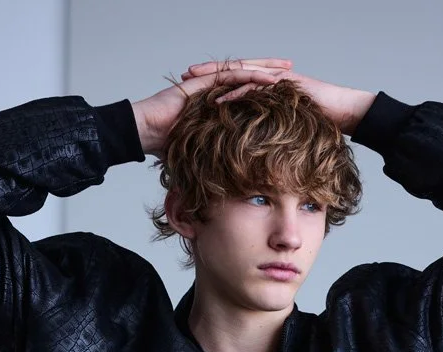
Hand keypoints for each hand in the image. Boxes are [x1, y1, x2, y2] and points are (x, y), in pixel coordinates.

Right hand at [132, 59, 292, 156]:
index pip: (247, 93)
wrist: (146, 132)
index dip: (266, 93)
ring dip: (266, 69)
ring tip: (287, 69)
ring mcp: (209, 84)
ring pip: (244, 71)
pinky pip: (230, 75)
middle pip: (250, 77)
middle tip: (295, 72)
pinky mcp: (202, 82)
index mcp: (217, 102)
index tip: (286, 95)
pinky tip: (266, 76)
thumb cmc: (166, 145)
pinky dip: (248, 75)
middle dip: (273, 74)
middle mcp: (216, 89)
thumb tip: (224, 191)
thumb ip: (214, 164)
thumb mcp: (199, 155)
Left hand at [180, 59, 374, 134]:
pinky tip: (223, 97)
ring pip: (241, 74)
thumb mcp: (288, 133)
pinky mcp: (286, 84)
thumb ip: (270, 137)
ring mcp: (277, 79)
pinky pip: (258, 86)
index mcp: (266, 89)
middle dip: (208, 75)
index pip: (235, 83)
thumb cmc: (320, 126)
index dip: (214, 85)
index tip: (193, 91)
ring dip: (217, 78)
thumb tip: (255, 157)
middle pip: (233, 73)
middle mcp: (269, 80)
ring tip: (195, 82)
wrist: (346, 113)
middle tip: (184, 77)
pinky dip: (240, 91)